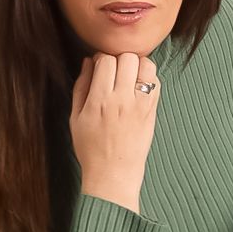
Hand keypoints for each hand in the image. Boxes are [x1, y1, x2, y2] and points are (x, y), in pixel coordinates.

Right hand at [70, 53, 159, 211]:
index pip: (106, 60)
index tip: (100, 67)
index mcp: (99, 100)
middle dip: (120, 59)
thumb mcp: (76, 117)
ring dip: (137, 65)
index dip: (101, 59)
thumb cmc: (90, 147)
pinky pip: (156, 82)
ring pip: (147, 65)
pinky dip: (148, 78)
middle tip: (115, 71)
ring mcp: (141, 104)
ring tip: (128, 77)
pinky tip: (138, 88)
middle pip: (128, 58)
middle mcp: (123, 99)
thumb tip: (88, 61)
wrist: (114, 172)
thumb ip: (82, 86)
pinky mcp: (153, 110)